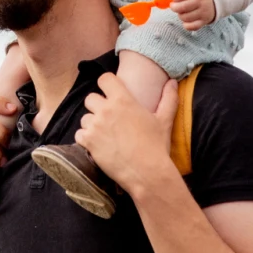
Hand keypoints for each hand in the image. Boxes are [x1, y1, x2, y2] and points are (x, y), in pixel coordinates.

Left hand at [76, 73, 180, 197]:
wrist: (147, 172)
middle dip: (96, 106)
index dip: (106, 85)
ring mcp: (95, 126)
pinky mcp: (88, 142)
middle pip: (90, 98)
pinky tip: (98, 146)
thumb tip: (173, 82)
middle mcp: (106, 110)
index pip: (105, 79)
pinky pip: (79, 134)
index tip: (110, 93)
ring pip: (84, 118)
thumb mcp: (164, 120)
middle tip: (107, 118)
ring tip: (104, 135)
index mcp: (123, 100)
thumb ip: (169, 99)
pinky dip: (86, 140)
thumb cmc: (156, 146)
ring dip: (91, 125)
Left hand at [170, 0, 216, 30]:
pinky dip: (186, 24)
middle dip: (174, 7)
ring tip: (183, 11)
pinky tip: (186, 20)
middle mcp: (201, 1)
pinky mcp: (205, 20)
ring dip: (180, 15)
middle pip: (182, 7)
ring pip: (185, 17)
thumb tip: (165, 0)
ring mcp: (204, 11)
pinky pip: (192, 27)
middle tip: (174, 6)